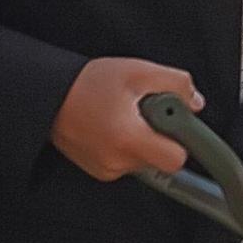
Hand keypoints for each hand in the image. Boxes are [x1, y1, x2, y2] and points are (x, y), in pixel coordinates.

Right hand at [54, 58, 202, 180]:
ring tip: (126, 116)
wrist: (48, 96)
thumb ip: (175, 83)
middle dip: (162, 136)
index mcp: (129, 139)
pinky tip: (115, 126)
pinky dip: (127, 146)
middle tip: (149, 112)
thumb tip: (194, 102)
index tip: (180, 125)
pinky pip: (127, 162)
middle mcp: (117, 161)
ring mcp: (107, 169)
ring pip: (145, 161)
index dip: (182, 140)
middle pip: (162, 160)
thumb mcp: (137, 72)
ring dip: (143, 140)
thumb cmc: (86, 84)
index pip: (176, 160)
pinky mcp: (99, 170)